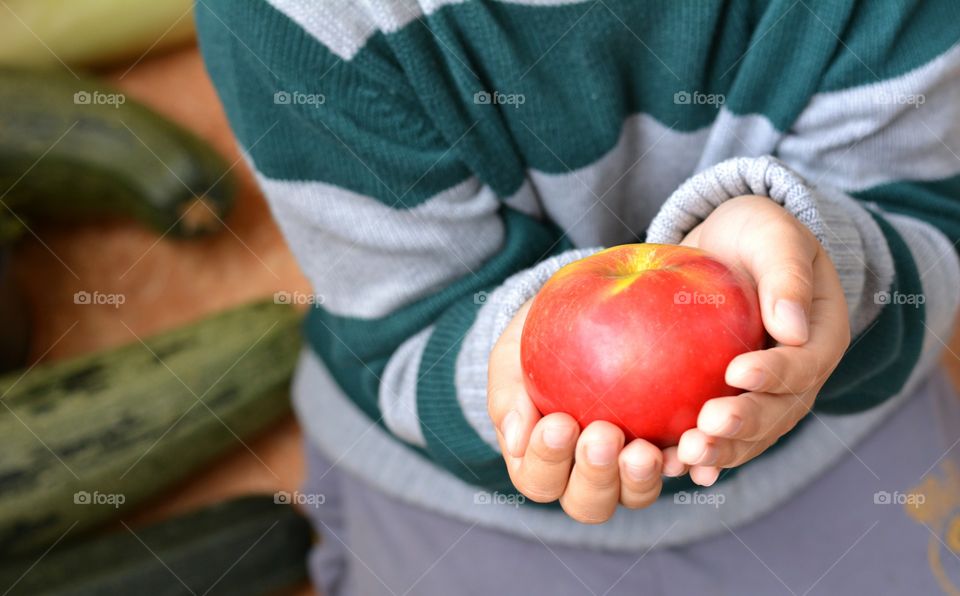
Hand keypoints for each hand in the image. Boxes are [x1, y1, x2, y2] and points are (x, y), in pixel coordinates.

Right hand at [487, 300, 665, 523]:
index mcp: (541, 464)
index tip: (559, 422)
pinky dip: (684, 460)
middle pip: (588, 503)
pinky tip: (689, 441)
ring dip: (639, 479)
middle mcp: (584, 478)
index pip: (540, 480)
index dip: (548, 461)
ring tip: (645, 449)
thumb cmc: (534, 345)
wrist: (577, 321)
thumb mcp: (509, 359)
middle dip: (596, 476)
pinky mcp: (665, 451)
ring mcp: (627, 471)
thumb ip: (508, 397)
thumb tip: (514, 441)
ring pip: (633, 495)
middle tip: (604, 435)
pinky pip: (678, 464)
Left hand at [673, 195, 850, 485]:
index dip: (775, 374)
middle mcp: (799, 375)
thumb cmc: (754, 233)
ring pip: (751, 435)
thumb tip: (793, 327)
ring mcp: (768, 395)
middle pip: (779, 411)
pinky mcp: (733, 402)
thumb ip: (785, 274)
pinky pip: (722, 436)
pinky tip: (676, 469)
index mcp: (820, 336)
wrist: (729, 247)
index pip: (804, 363)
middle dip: (744, 425)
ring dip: (722, 451)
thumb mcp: (773, 235)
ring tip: (687, 457)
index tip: (737, 372)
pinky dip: (702, 455)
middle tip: (707, 427)